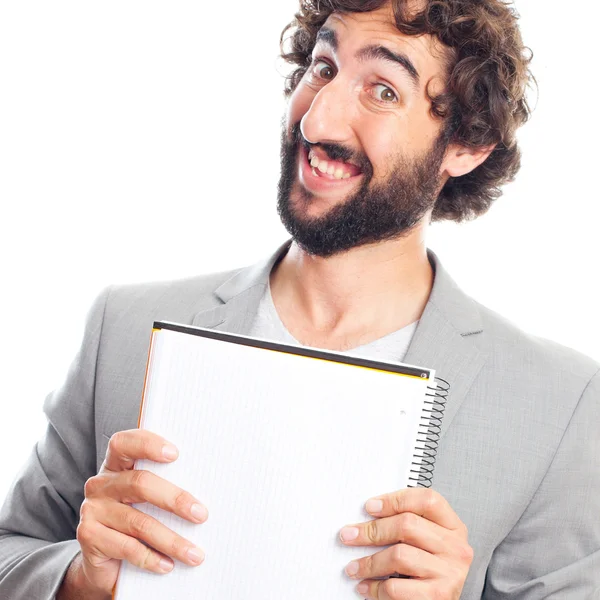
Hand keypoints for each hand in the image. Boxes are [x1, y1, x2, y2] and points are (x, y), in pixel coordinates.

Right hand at [73, 429, 208, 595]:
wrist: (105, 561)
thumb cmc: (137, 517)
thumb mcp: (147, 498)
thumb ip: (164, 483)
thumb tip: (209, 486)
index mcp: (116, 464)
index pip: (124, 443)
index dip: (148, 444)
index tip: (175, 454)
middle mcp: (101, 483)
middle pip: (140, 483)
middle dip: (175, 499)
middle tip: (201, 514)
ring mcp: (92, 510)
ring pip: (139, 522)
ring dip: (172, 539)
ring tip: (195, 553)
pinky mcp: (89, 537)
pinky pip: (127, 547)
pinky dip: (151, 558)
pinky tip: (168, 565)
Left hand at [339, 488, 472, 598]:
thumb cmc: (429, 569)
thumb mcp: (427, 541)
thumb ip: (407, 524)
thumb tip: (366, 516)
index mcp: (453, 526)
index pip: (427, 500)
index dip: (395, 500)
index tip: (369, 507)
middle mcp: (456, 547)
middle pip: (407, 525)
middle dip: (372, 530)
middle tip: (348, 535)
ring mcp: (449, 572)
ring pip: (399, 555)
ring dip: (369, 562)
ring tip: (353, 567)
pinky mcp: (438, 596)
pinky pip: (397, 587)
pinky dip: (375, 587)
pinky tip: (366, 587)